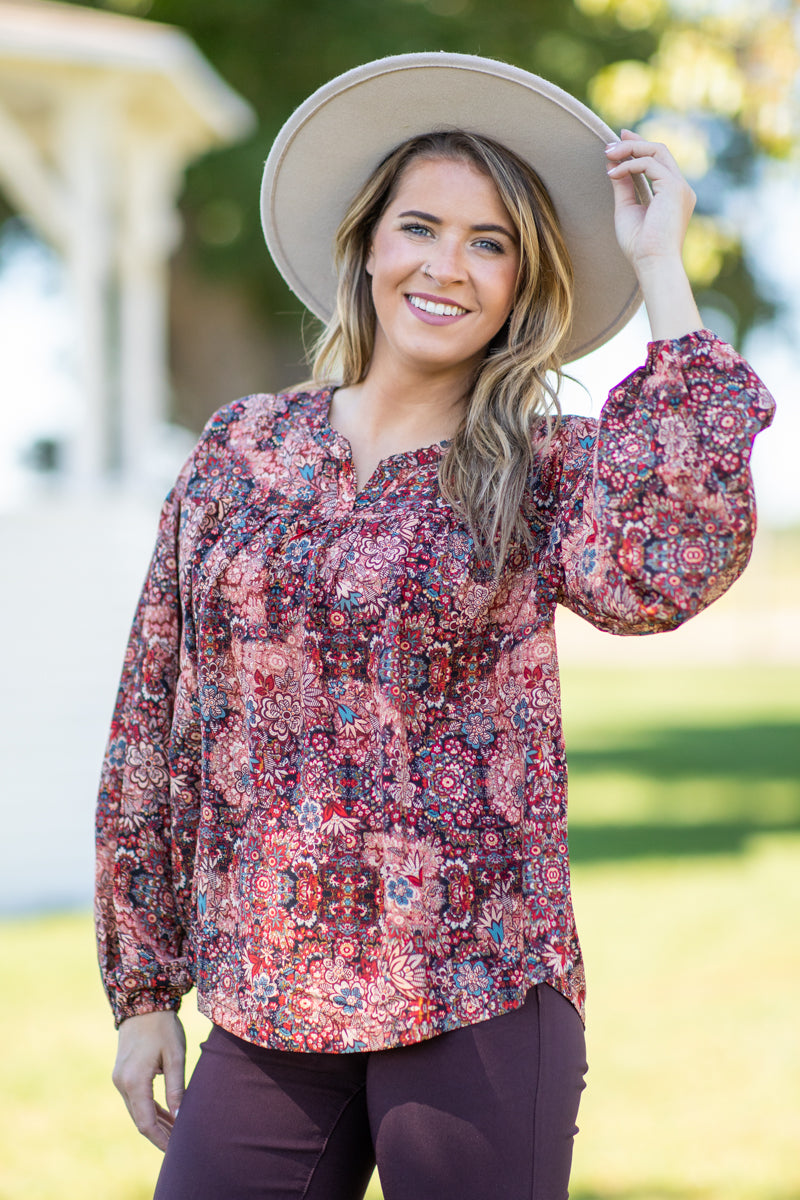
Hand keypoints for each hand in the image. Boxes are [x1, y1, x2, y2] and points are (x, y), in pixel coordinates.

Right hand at [112, 1010, 185, 1150]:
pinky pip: (135, 1099)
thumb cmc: (163, 1027)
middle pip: (140, 1119)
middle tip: (180, 1142)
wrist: (142, 1003)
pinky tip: (165, 1115)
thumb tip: (180, 1118)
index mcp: (134, 1082)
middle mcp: (121, 1084)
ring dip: (155, 1122)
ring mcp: (119, 1079)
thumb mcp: (174, 1057)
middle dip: (159, 1133)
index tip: (175, 1149)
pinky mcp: (122, 1074)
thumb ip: (176, 1089)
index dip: (160, 1138)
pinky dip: (149, 1109)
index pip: (146, 1122)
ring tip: (176, 1131)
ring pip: (137, 1111)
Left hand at [605, 130, 696, 270]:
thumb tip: (612, 165)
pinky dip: (630, 165)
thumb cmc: (640, 246)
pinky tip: (613, 173)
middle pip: (659, 151)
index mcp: (672, 194)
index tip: (619, 140)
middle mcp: (680, 188)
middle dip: (633, 143)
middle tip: (609, 145)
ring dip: (630, 149)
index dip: (639, 147)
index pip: (657, 161)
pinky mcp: (675, 188)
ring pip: (656, 151)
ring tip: (608, 155)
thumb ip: (623, 187)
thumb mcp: (627, 209)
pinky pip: (650, 164)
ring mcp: (680, 187)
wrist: (652, 264)